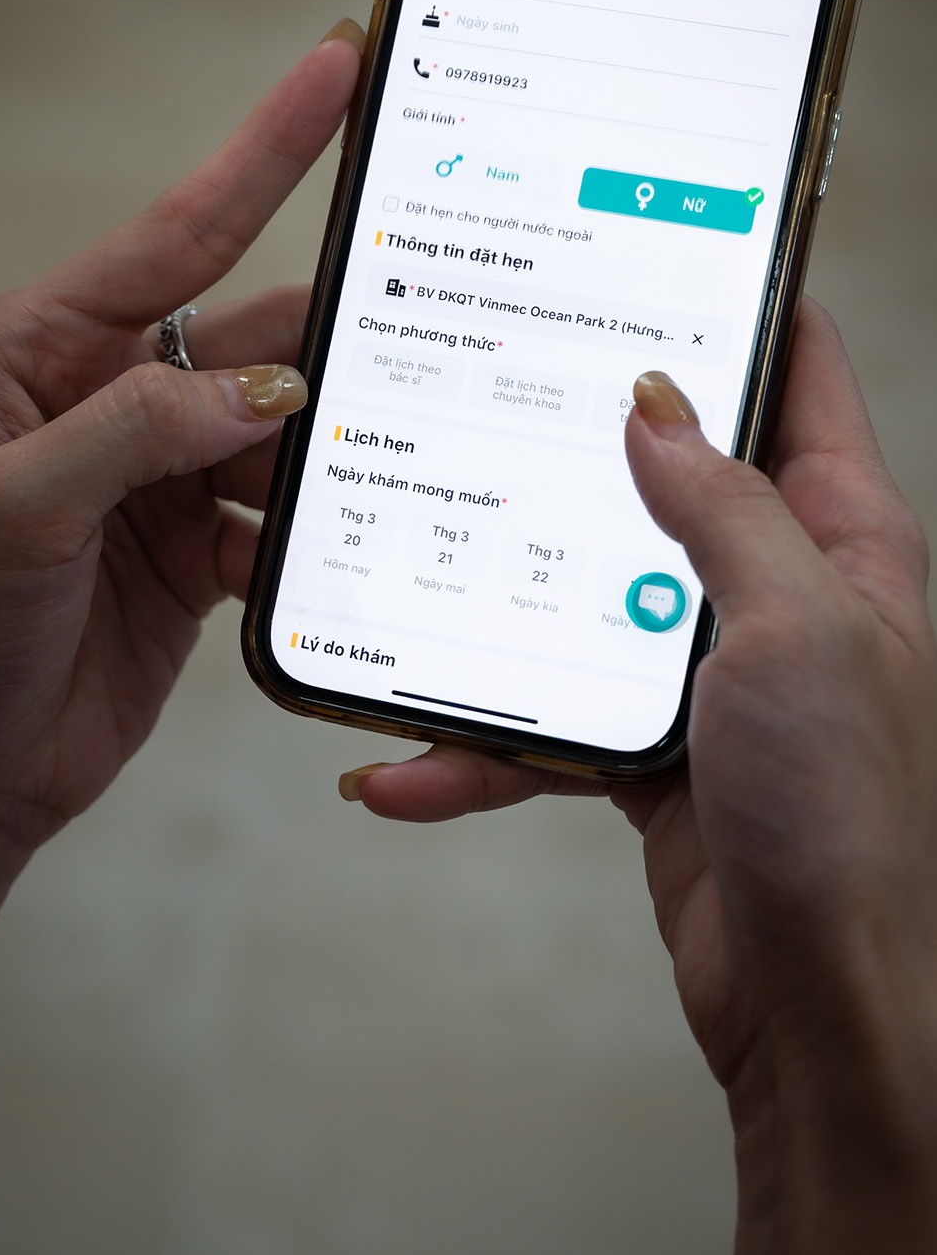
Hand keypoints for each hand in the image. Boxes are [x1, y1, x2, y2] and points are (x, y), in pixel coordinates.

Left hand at [0, 25, 361, 857]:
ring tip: (419, 443)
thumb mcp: (20, 511)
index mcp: (46, 347)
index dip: (266, 147)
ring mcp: (163, 471)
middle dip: (339, 330)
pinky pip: (287, 513)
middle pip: (258, 332)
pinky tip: (358, 546)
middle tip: (444, 296)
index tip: (336, 65)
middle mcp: (111, 391)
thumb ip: (141, 429)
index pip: (179, 231)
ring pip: (287, 426)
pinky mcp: (200, 544)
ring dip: (339, 443)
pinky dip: (321, 531)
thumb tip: (270, 384)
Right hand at [346, 302, 936, 1254]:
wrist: (826, 1011)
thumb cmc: (855, 824)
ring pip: (584, 599)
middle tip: (484, 386)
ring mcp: (711, 675)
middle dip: (574, 443)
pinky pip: (548, 723)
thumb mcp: (797, 630)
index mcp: (844, 540)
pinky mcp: (653, 755)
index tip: (653, 243)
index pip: (799, 379)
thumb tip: (656, 405)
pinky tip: (400, 767)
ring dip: (494, 607)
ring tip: (402, 588)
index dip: (738, 301)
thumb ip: (725, 510)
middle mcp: (780, 593)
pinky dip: (476, 747)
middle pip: (667, 479)